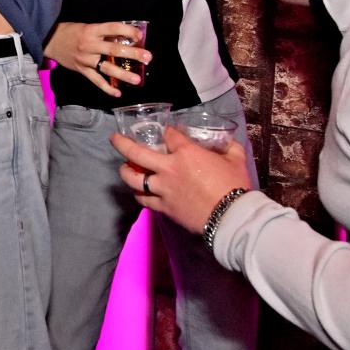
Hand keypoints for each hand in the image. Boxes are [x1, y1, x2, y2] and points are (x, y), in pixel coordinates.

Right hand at [44, 21, 149, 96]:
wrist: (50, 41)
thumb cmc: (71, 31)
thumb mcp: (87, 26)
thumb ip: (104, 33)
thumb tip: (126, 37)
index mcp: (92, 30)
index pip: (113, 28)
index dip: (128, 31)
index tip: (140, 36)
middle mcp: (89, 45)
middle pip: (114, 49)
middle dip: (132, 54)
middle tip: (147, 57)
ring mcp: (85, 59)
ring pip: (107, 68)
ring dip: (123, 74)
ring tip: (137, 80)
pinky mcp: (81, 70)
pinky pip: (96, 80)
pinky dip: (107, 88)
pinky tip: (117, 93)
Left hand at [111, 126, 252, 233]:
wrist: (232, 217)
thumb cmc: (235, 186)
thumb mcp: (236, 159)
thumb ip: (229, 147)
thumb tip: (226, 142)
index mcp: (186, 153)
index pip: (169, 135)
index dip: (167, 132)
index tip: (168, 133)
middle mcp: (168, 168)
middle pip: (136, 153)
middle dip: (122, 143)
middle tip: (114, 138)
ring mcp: (163, 189)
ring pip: (133, 178)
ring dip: (125, 171)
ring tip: (124, 167)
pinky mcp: (164, 207)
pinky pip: (143, 199)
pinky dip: (139, 194)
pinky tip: (138, 191)